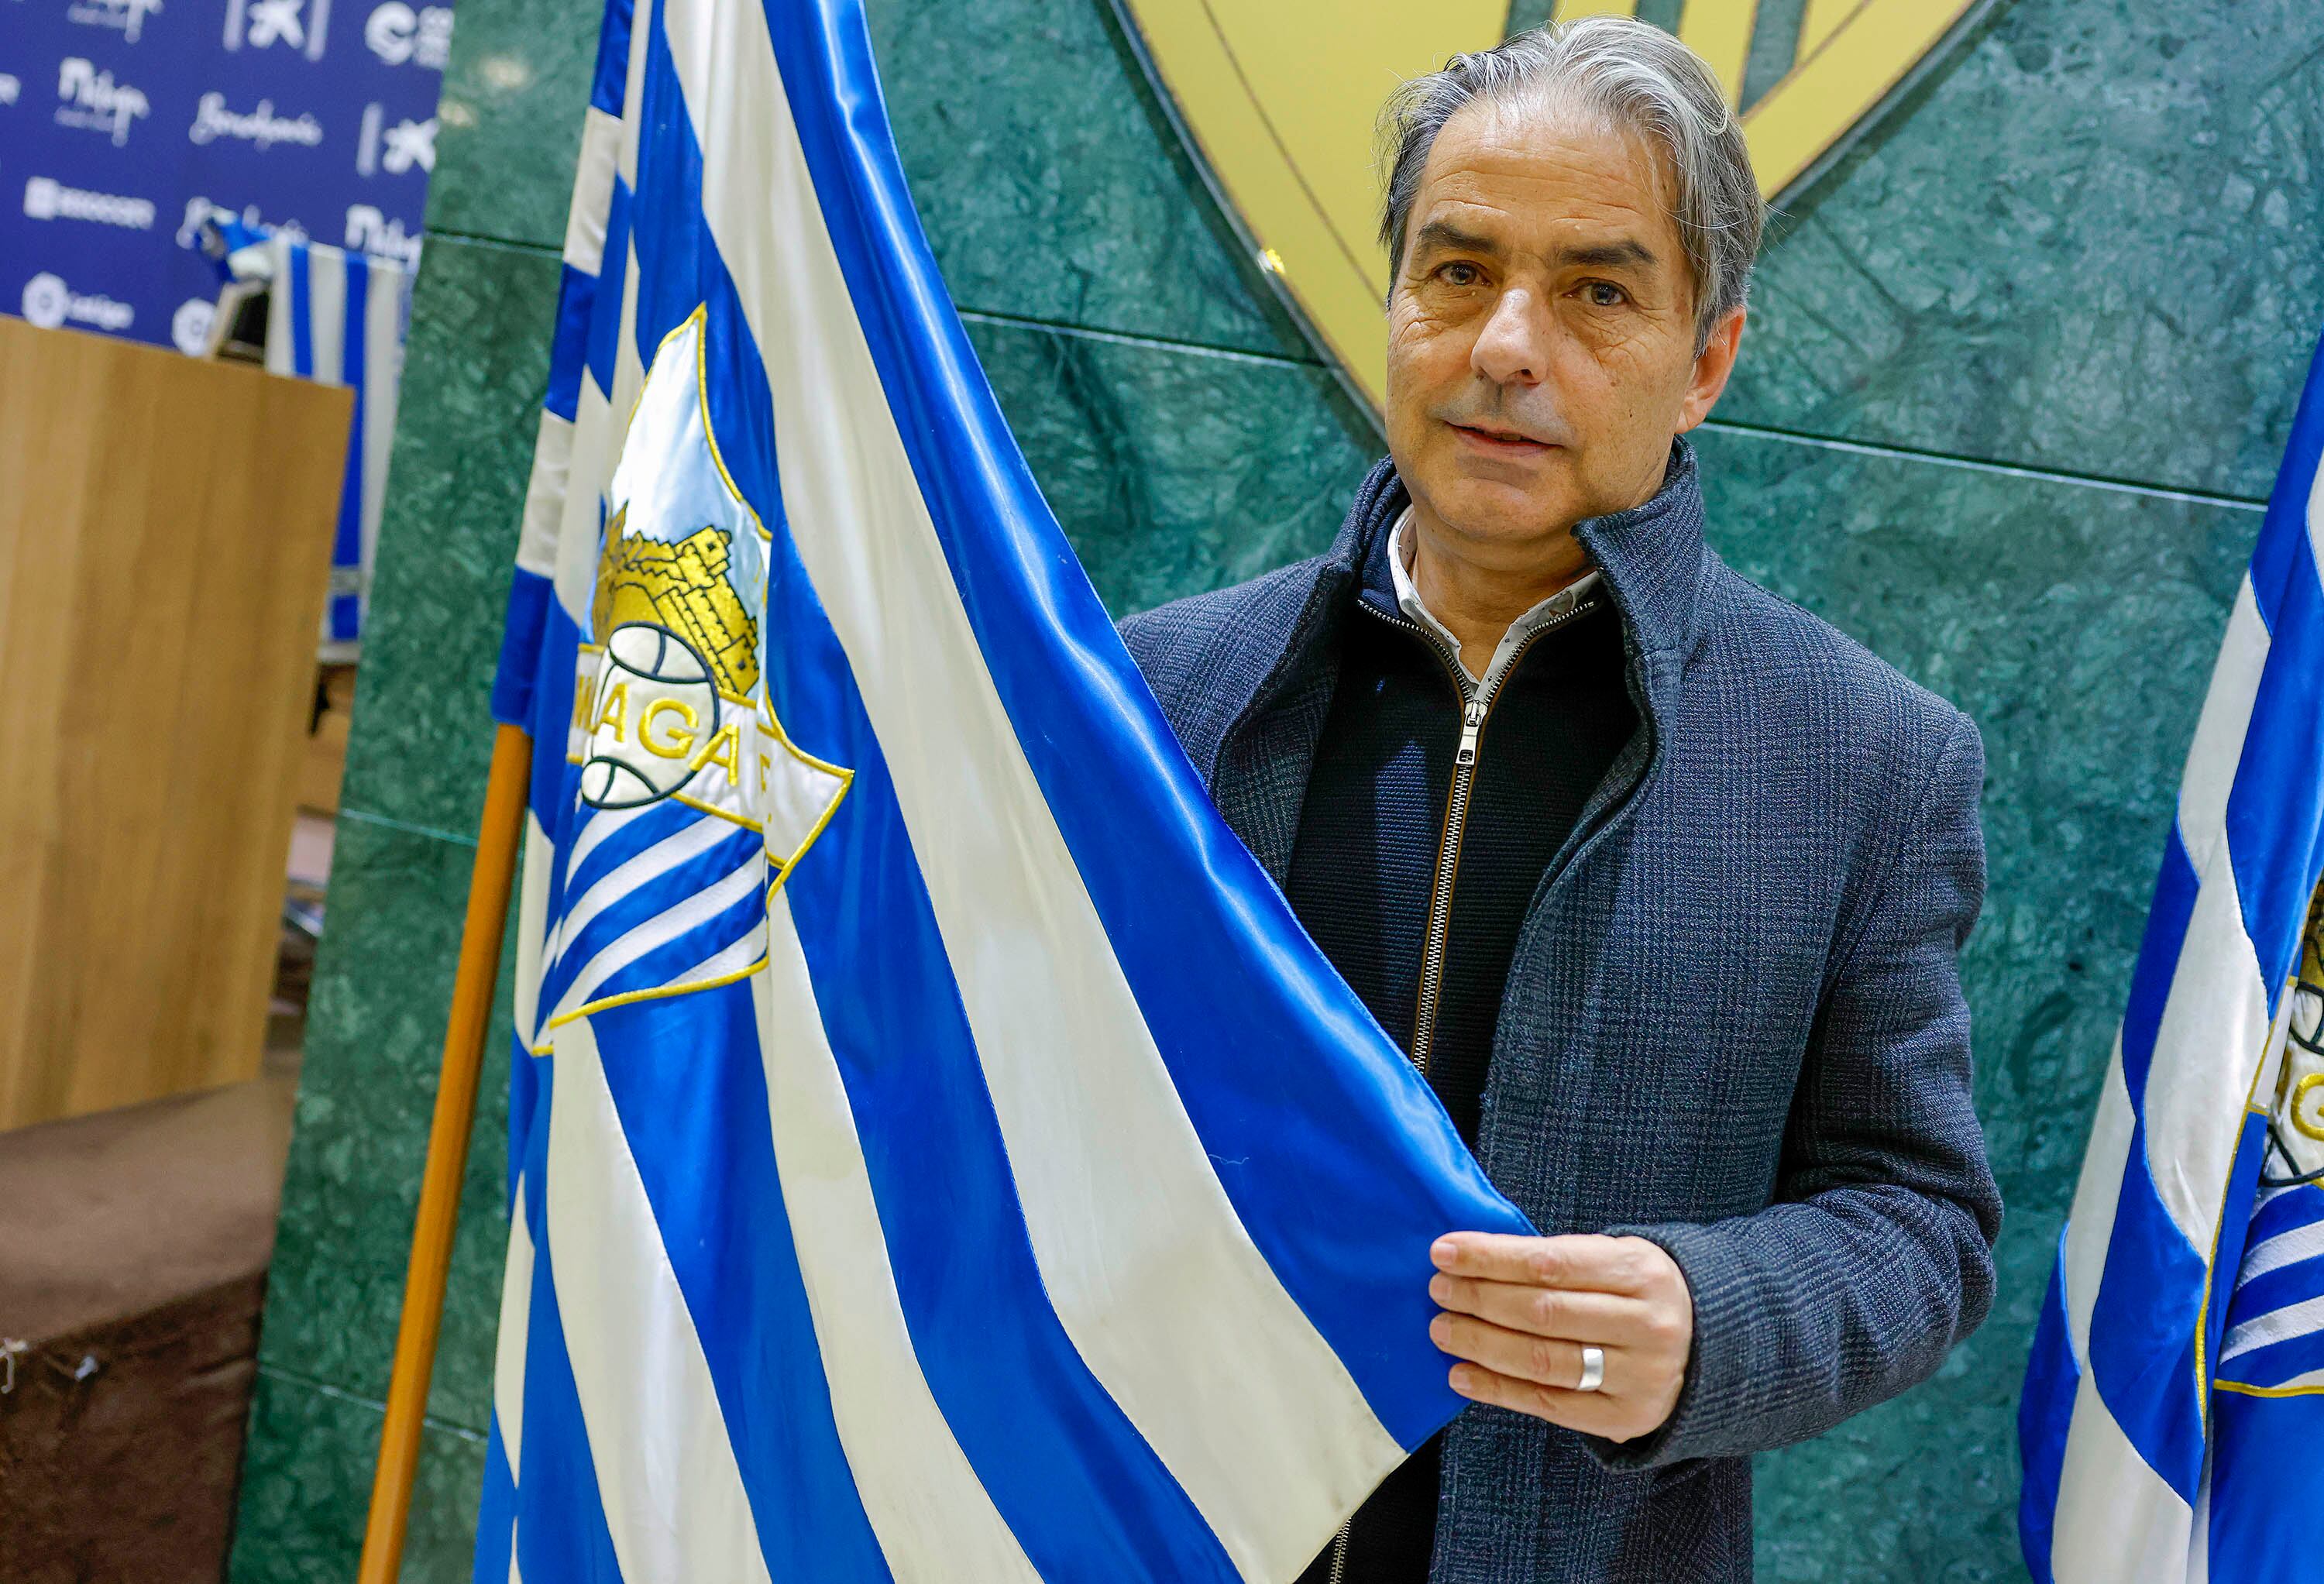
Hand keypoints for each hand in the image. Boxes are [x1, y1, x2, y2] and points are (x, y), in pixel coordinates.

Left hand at [1428, 1231, 1691, 1442]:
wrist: (1711, 1348)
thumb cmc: (1639, 1293)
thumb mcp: (1617, 1258)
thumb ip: (1559, 1260)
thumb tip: (1473, 1259)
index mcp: (1640, 1271)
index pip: (1550, 1262)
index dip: (1490, 1257)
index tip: (1444, 1251)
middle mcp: (1645, 1325)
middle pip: (1543, 1312)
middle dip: (1479, 1299)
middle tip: (1438, 1291)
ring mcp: (1638, 1376)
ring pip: (1542, 1360)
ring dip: (1481, 1344)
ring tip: (1442, 1329)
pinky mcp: (1625, 1417)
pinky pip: (1549, 1404)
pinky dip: (1497, 1390)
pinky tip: (1461, 1375)